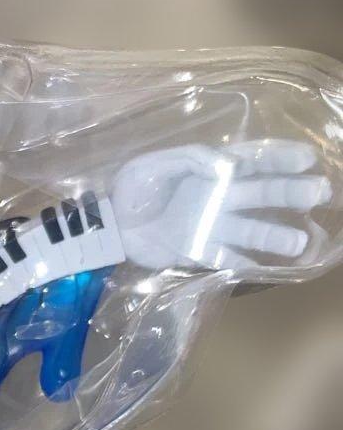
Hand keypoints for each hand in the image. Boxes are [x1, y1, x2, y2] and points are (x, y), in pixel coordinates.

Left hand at [111, 140, 331, 272]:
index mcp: (211, 172)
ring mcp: (210, 227)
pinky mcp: (197, 252)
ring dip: (275, 236)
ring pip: (250, 230)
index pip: (253, 161)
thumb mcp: (155, 164)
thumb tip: (226, 165)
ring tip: (300, 242)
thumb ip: (191, 159)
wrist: (109, 226)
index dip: (280, 159)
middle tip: (319, 194)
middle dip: (291, 194)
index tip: (305, 160)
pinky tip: (266, 270)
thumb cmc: (132, 190)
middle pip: (261, 195)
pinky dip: (245, 265)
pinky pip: (226, 259)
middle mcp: (218, 198)